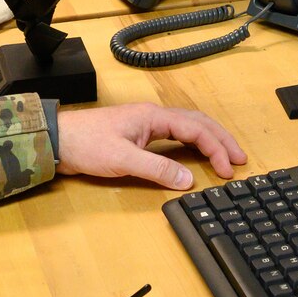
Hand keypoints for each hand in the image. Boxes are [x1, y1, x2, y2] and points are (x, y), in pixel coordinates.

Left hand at [56, 103, 246, 189]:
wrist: (56, 140)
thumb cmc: (85, 144)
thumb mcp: (122, 160)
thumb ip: (156, 170)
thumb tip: (188, 180)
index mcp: (153, 116)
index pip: (196, 129)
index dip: (216, 148)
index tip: (229, 169)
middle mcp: (152, 116)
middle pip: (197, 123)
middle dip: (221, 139)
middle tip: (240, 159)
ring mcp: (145, 124)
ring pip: (187, 127)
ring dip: (208, 140)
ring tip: (225, 156)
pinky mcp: (137, 135)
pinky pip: (174, 135)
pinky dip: (191, 143)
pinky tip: (194, 155)